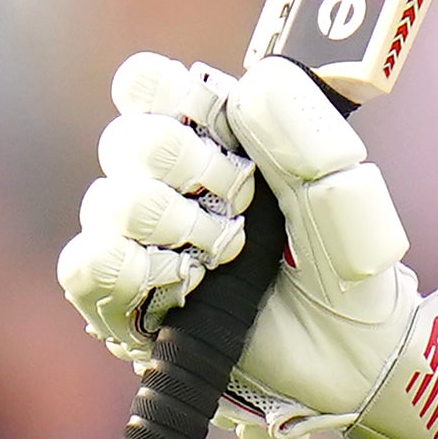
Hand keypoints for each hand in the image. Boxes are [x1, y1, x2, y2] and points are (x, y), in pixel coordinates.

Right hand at [57, 54, 437, 438]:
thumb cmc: (348, 266)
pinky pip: (86, 265)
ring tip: (225, 257)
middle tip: (243, 209)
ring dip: (174, 227)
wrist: (351, 356)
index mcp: (212, 136)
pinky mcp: (124, 297)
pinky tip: (181, 285)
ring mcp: (139, 239)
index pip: (147, 85)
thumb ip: (304, 132)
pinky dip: (132, 270)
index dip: (176, 101)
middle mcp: (164, 180)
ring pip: (109, 201)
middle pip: (128, 139)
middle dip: (191, 171)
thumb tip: (254, 83)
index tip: (229, 136)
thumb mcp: (343, 192)